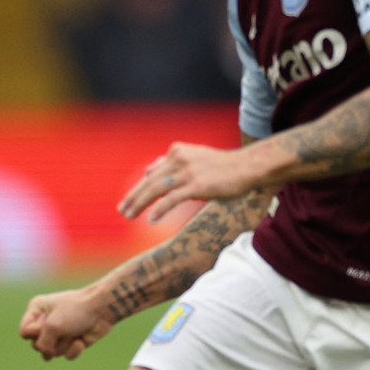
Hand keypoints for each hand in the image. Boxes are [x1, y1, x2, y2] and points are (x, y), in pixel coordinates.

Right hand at [19, 286, 113, 360]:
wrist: (102, 310)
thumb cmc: (76, 310)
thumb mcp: (53, 325)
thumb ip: (42, 343)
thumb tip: (46, 357)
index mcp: (36, 310)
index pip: (25, 332)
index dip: (34, 334)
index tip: (47, 325)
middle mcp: (44, 322)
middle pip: (37, 345)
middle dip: (51, 341)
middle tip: (62, 329)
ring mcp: (58, 333)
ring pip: (52, 352)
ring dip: (64, 344)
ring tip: (73, 331)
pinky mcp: (71, 342)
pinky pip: (66, 355)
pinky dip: (74, 349)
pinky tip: (81, 340)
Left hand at [119, 141, 268, 222]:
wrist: (249, 166)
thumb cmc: (222, 166)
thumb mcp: (193, 158)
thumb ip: (171, 164)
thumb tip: (148, 170)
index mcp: (176, 151)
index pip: (151, 173)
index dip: (137, 188)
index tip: (126, 201)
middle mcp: (178, 158)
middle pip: (149, 181)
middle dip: (133, 197)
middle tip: (121, 211)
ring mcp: (187, 171)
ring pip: (155, 189)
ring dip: (139, 204)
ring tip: (129, 216)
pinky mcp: (197, 185)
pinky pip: (172, 198)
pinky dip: (160, 209)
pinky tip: (151, 219)